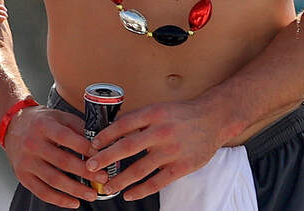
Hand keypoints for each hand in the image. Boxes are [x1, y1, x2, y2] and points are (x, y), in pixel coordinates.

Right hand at [3, 105, 104, 207]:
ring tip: (92, 194)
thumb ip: (78, 128)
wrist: (12, 125)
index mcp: (43, 125)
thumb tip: (100, 143)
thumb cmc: (40, 122)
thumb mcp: (58, 117)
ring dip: (75, 190)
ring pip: (54, 180)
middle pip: (62, 162)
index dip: (85, 148)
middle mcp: (32, 144)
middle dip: (86, 172)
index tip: (102, 156)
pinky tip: (74, 202)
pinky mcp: (22, 176)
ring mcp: (26, 162)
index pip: (66, 138)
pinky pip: (42, 192)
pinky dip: (60, 200)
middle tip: (103, 178)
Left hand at [86, 100, 224, 199]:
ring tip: (106, 186)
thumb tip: (110, 130)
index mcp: (153, 114)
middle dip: (106, 159)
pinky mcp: (182, 167)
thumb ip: (137, 119)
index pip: (122, 125)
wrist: (213, 119)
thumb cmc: (180, 114)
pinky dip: (141, 190)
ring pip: (140, 169)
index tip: (92, 145)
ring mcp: (172, 151)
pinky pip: (157, 182)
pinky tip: (128, 195)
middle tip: (90, 167)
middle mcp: (161, 132)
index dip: (105, 136)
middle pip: (127, 147)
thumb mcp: (158, 108)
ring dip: (120, 179)